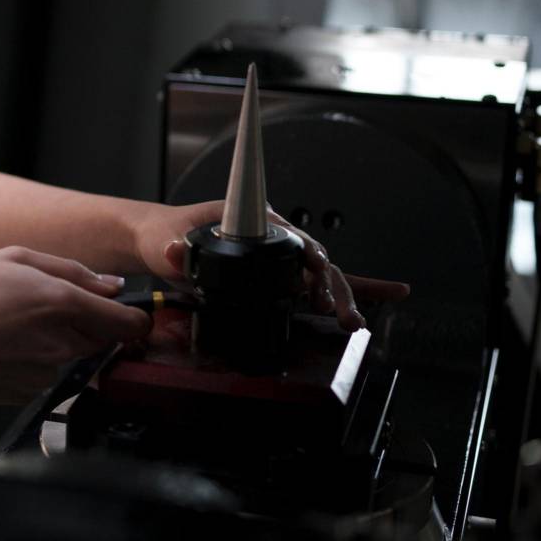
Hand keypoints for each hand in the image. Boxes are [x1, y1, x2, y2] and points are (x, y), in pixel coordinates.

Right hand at [0, 247, 150, 405]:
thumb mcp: (11, 258)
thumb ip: (71, 270)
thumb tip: (113, 287)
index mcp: (62, 304)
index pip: (132, 325)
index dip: (132, 317)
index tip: (119, 310)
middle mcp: (61, 345)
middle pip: (102, 340)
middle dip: (85, 325)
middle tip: (39, 307)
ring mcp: (44, 376)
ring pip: (70, 357)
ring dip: (53, 342)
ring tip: (6, 324)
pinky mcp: (26, 396)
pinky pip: (44, 375)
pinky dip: (29, 362)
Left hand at [135, 201, 410, 329]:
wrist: (158, 241)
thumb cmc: (164, 234)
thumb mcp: (164, 242)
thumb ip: (172, 250)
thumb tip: (175, 252)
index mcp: (252, 219)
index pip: (290, 235)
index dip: (307, 254)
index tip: (317, 271)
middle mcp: (271, 234)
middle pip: (313, 258)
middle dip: (331, 286)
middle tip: (339, 313)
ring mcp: (277, 255)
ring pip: (320, 274)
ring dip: (342, 296)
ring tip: (356, 322)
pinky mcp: (277, 275)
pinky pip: (315, 283)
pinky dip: (348, 291)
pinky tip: (382, 296)